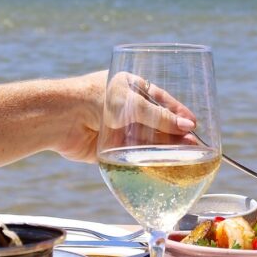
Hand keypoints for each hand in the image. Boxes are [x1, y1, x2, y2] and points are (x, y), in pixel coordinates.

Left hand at [55, 70, 196, 163]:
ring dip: (164, 149)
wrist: (61, 117)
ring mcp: (117, 130)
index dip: (178, 112)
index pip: (161, 101)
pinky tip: (162, 167)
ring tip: (185, 158)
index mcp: (130, 89)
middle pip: (156, 123)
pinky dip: (147, 162)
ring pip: (146, 141)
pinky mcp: (109, 150)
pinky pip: (132, 157)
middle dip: (175, 134)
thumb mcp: (133, 103)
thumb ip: (160, 117)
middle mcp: (125, 109)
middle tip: (194, 145)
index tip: (194, 123)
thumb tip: (188, 127)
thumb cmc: (96, 98)